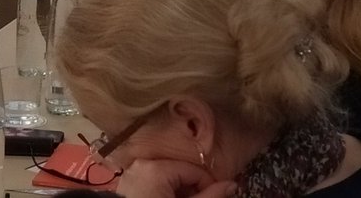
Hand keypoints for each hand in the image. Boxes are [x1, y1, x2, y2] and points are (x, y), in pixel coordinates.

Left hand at [116, 158, 235, 197]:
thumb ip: (210, 196)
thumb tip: (233, 184)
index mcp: (157, 168)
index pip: (193, 170)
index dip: (208, 185)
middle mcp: (143, 165)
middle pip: (179, 173)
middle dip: (193, 190)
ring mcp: (133, 174)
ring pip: (167, 179)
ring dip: (180, 192)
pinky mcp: (128, 185)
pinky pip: (153, 183)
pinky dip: (165, 192)